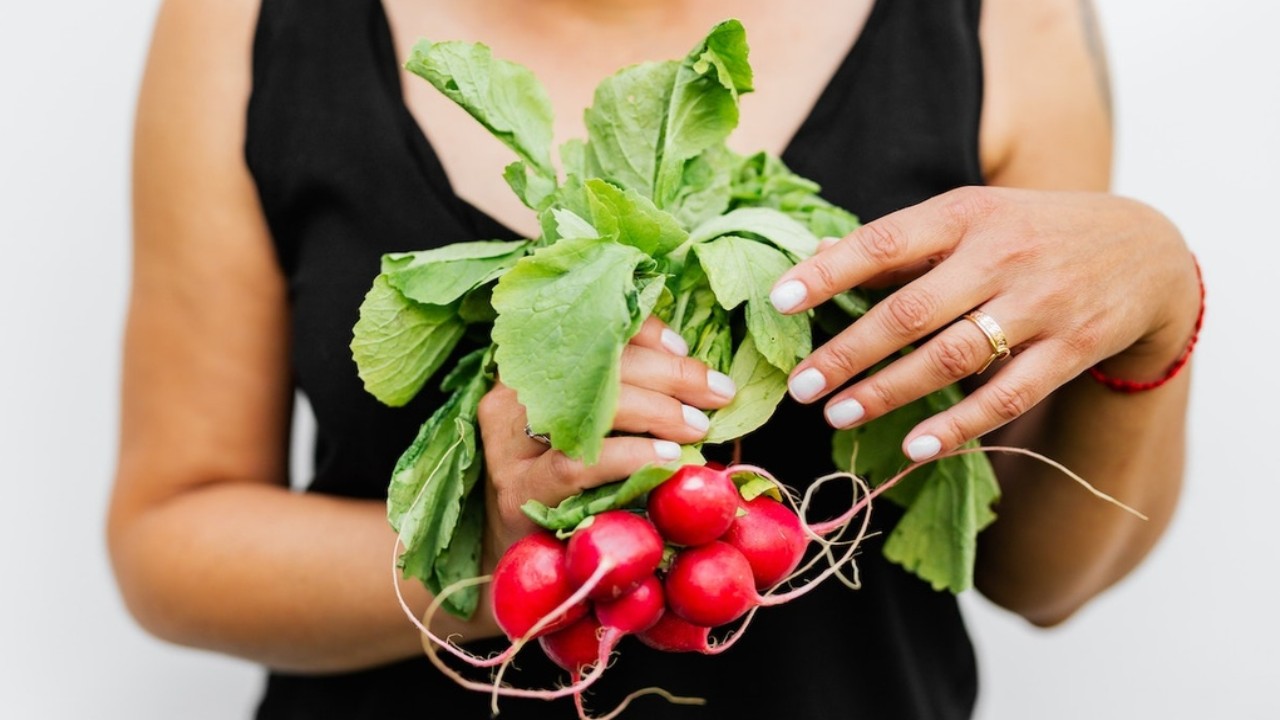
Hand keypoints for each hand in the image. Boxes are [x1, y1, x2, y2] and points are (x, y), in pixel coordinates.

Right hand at [477, 317, 737, 555]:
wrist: (518, 565)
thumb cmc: (570, 493)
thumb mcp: (597, 435)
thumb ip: (632, 400)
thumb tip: (702, 381)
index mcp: (531, 374)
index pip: (589, 333)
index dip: (643, 334)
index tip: (686, 350)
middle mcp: (512, 399)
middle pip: (595, 366)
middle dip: (668, 374)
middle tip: (716, 392)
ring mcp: (509, 445)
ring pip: (588, 409)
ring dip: (656, 412)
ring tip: (697, 427)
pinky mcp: (519, 491)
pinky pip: (579, 463)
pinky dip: (631, 456)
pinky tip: (668, 461)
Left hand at [769, 186, 1198, 461]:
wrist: (1146, 249)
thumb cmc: (1030, 233)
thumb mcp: (971, 218)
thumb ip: (901, 244)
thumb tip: (814, 259)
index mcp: (965, 214)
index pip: (884, 242)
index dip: (829, 273)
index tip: (779, 301)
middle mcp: (1001, 255)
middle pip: (910, 311)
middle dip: (848, 352)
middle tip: (800, 386)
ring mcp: (1040, 303)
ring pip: (951, 358)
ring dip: (888, 392)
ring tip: (838, 414)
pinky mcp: (1070, 349)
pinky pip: (1007, 396)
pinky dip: (959, 427)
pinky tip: (915, 448)